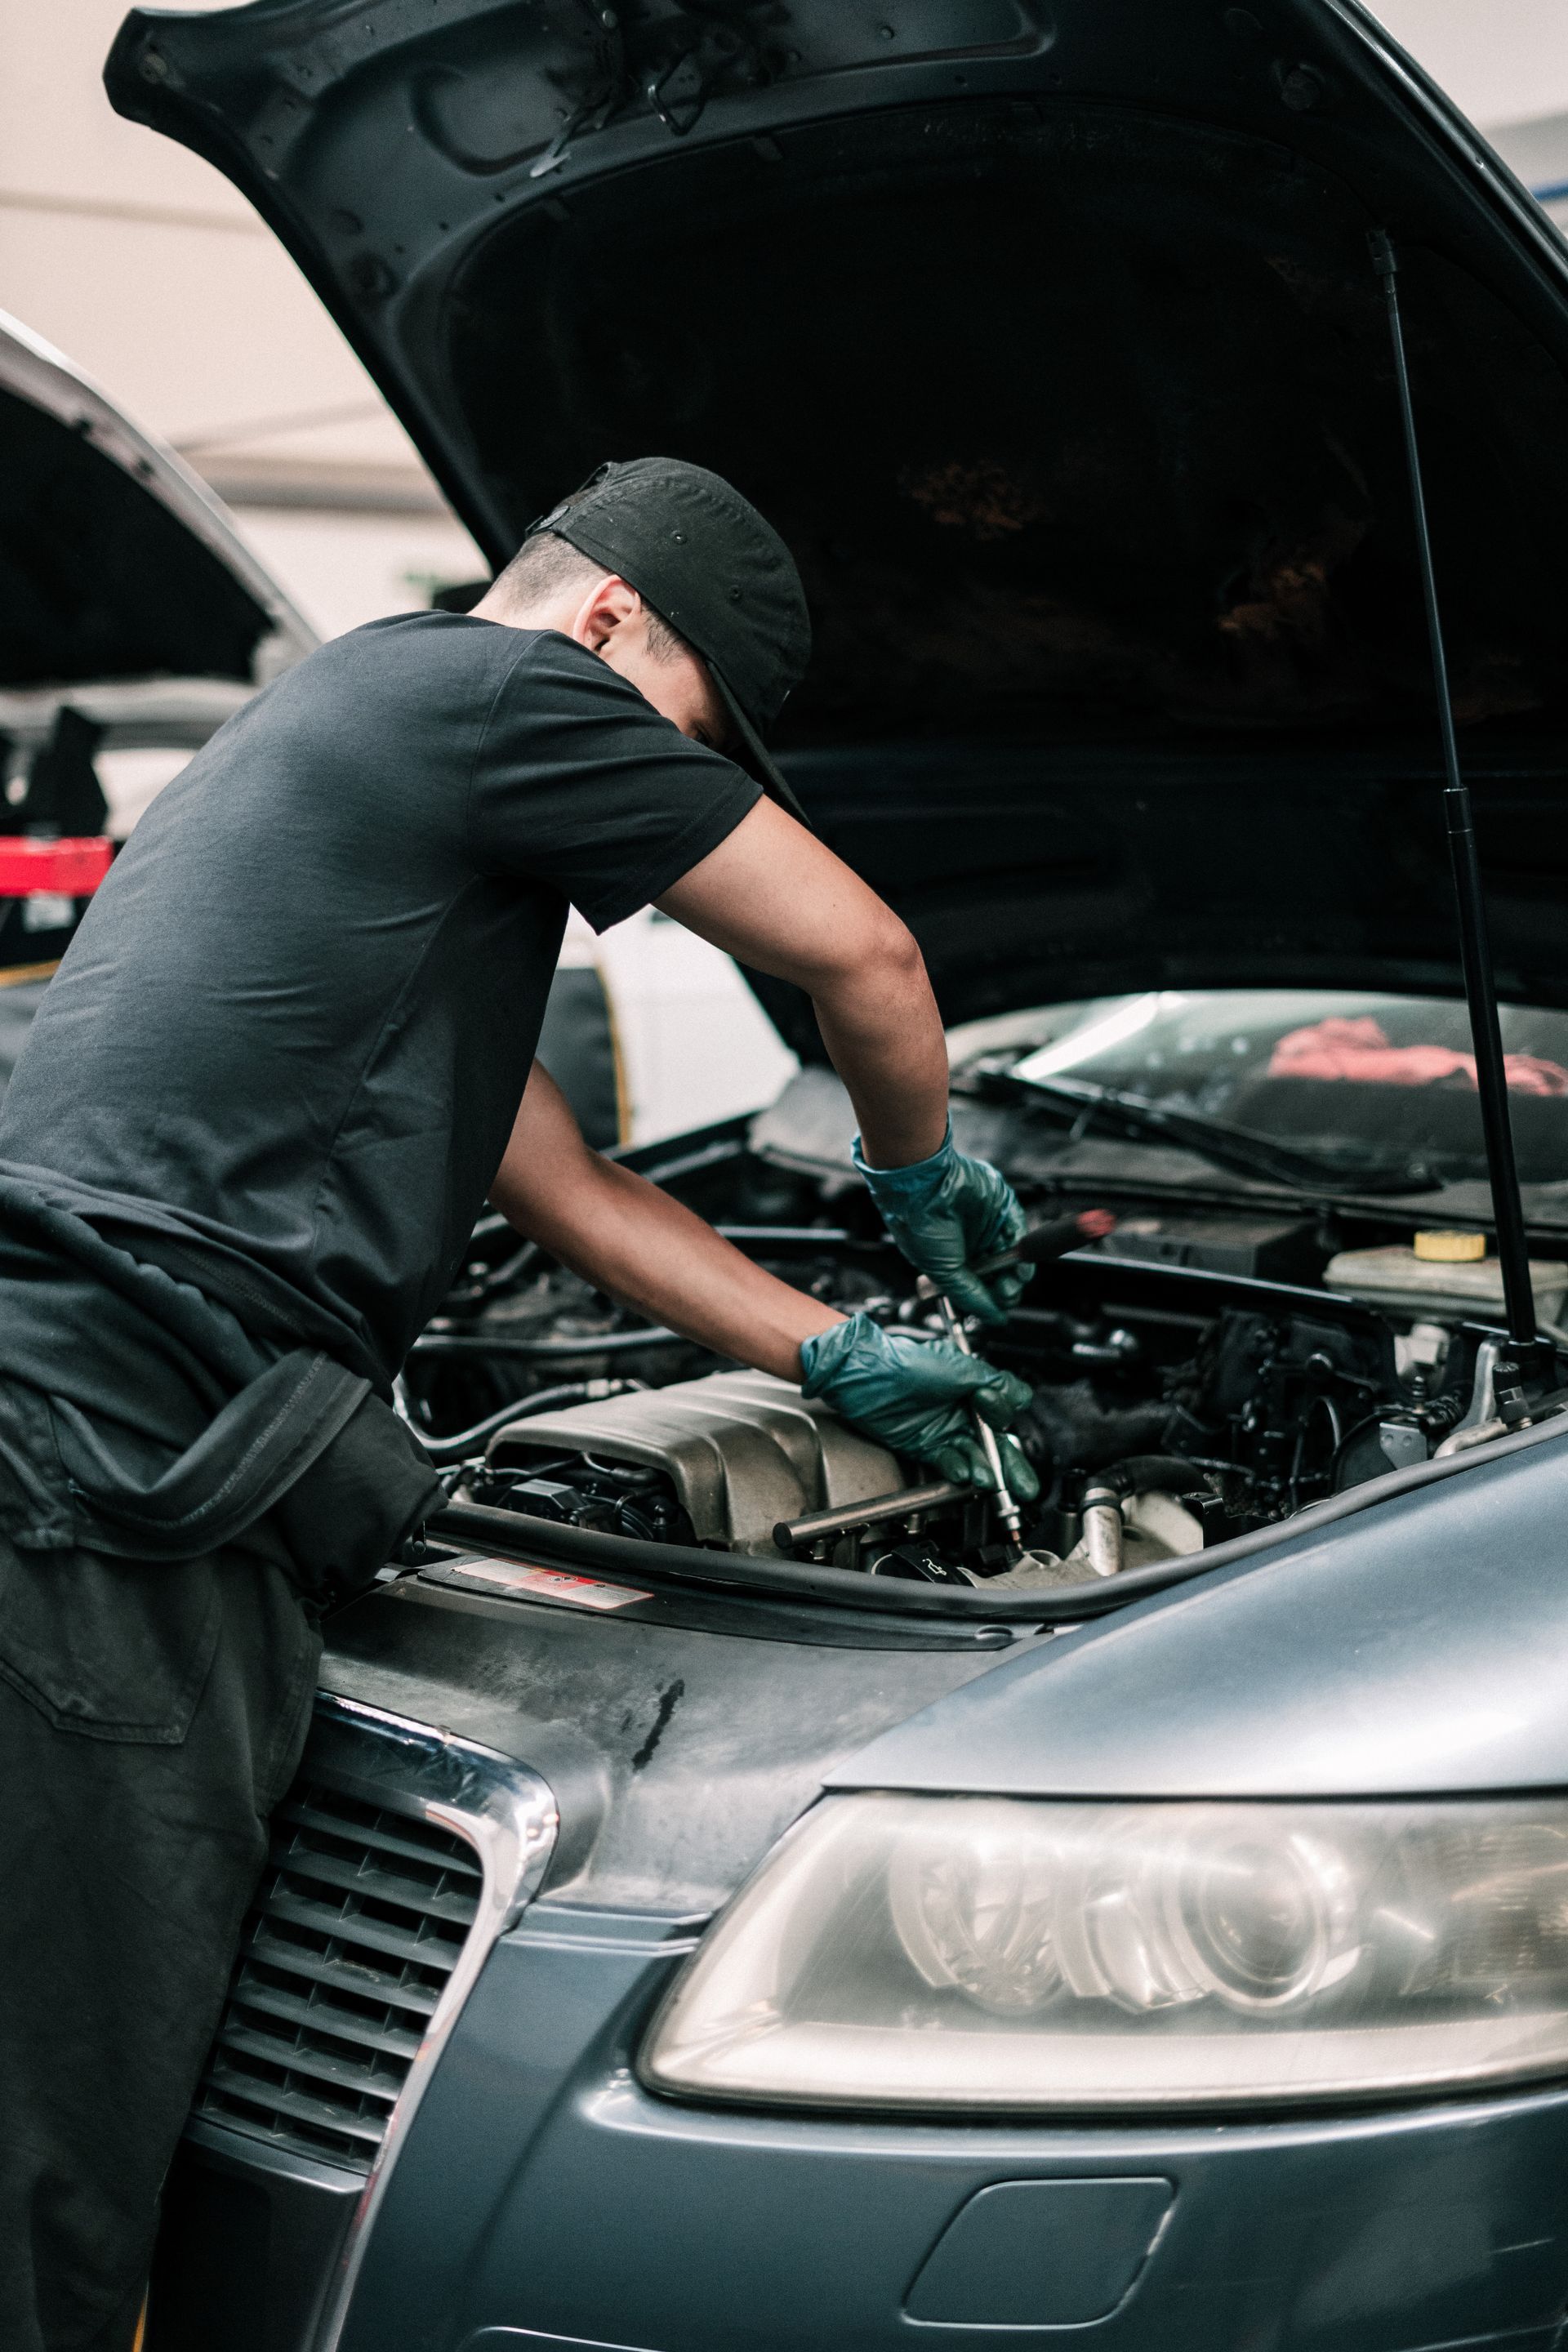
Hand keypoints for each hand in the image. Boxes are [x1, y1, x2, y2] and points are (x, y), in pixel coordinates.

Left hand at [799, 1314, 1038, 1498]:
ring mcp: (943, 1429)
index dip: (1002, 1417)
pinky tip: (964, 1473)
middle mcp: (961, 1409)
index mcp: (973, 1386)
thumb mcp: (958, 1366)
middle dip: (1010, 1465)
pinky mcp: (925, 1446)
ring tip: (990, 1481)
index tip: (996, 1418)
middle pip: (994, 1442)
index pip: (1002, 1410)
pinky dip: (957, 1469)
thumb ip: (992, 1381)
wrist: (866, 1376)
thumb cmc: (907, 1362)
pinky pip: (948, 1463)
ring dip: (984, 1470)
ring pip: (973, 1456)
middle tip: (1024, 1486)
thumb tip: (1020, 1395)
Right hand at [854, 1129, 1026, 1324]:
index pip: (979, 1287)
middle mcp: (972, 1245)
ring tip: (1009, 1281)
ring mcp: (989, 1227)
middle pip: (1000, 1276)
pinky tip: (1019, 1264)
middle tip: (1002, 1293)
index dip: (988, 1299)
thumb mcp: (945, 1272)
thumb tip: (994, 1318)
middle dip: (1004, 1290)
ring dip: (1016, 1275)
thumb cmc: (921, 1226)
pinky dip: (1023, 1251)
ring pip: (1013, 1259)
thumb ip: (971, 1296)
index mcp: (953, 1260)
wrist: (925, 1187)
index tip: (993, 1308)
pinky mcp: (1003, 1209)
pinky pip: (1020, 1233)